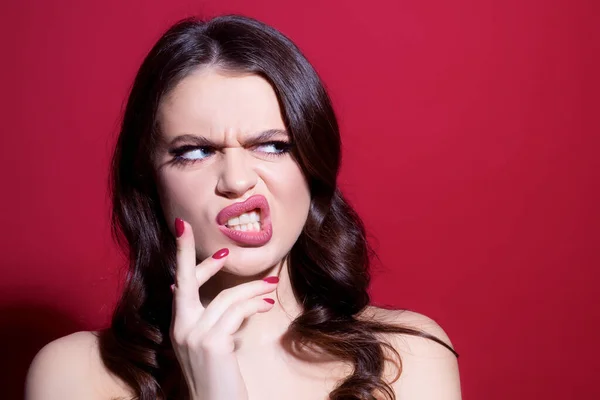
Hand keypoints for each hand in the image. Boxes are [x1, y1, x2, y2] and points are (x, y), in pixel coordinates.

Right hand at [170, 218, 277, 399]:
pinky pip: (237, 311)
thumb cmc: (218, 378)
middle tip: (192, 226)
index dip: (183, 257)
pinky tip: (266, 305)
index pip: (179, 285)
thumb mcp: (205, 346)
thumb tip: (197, 294)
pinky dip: (254, 304)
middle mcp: (180, 328)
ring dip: (252, 288)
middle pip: (185, 280)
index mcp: (178, 327)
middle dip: (186, 250)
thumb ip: (202, 320)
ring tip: (271, 284)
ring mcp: (194, 335)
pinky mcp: (213, 342)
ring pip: (226, 297)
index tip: (185, 230)